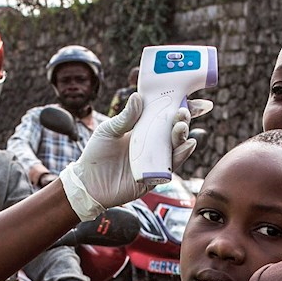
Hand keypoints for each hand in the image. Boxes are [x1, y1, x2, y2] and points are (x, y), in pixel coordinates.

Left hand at [57, 94, 208, 219]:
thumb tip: (138, 97)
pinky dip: (181, 155)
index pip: (165, 114)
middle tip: (183, 112)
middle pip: (174, 128)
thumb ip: (125, 117)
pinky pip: (172, 165)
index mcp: (143, 128)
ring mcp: (156, 159)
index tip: (193, 98)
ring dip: (182, 135)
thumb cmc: (96, 155)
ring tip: (181, 126)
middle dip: (183, 118)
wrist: (88, 184)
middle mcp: (153, 143)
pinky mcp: (156, 176)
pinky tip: (187, 144)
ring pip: (176, 146)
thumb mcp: (108, 131)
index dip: (181, 106)